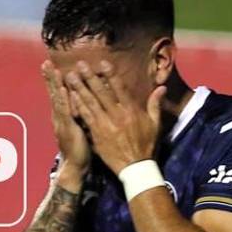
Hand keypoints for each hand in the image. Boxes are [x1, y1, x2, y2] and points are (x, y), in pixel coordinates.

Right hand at [41, 60, 90, 180]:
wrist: (76, 166)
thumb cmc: (81, 147)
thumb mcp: (81, 127)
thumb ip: (79, 114)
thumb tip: (83, 102)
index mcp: (62, 115)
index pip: (57, 94)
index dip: (54, 80)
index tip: (51, 66)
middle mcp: (59, 117)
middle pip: (54, 93)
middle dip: (50, 78)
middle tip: (45, 63)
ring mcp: (62, 122)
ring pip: (57, 99)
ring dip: (54, 83)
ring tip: (52, 69)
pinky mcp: (68, 128)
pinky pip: (65, 111)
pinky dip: (63, 99)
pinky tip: (63, 89)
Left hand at [64, 60, 165, 175]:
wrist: (136, 168)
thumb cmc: (146, 145)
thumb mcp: (155, 124)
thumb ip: (155, 104)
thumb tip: (161, 88)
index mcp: (132, 111)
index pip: (120, 88)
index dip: (110, 75)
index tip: (102, 63)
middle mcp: (118, 115)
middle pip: (101, 92)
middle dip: (90, 77)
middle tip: (80, 65)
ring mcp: (106, 125)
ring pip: (90, 103)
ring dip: (79, 88)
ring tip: (70, 76)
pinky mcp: (97, 134)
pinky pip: (86, 117)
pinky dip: (78, 105)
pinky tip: (71, 96)